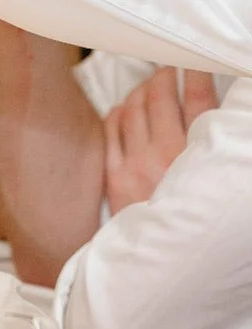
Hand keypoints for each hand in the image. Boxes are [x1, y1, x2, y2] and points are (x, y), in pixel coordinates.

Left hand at [102, 67, 218, 213]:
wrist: (165, 269)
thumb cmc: (197, 223)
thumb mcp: (215, 185)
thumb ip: (214, 150)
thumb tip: (218, 121)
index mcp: (200, 160)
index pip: (200, 102)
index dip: (195, 73)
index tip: (194, 59)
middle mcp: (166, 159)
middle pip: (160, 98)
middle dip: (163, 76)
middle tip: (166, 67)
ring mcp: (136, 166)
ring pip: (133, 109)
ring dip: (141, 91)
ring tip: (148, 86)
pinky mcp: (114, 176)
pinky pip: (111, 128)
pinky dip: (119, 112)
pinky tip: (127, 109)